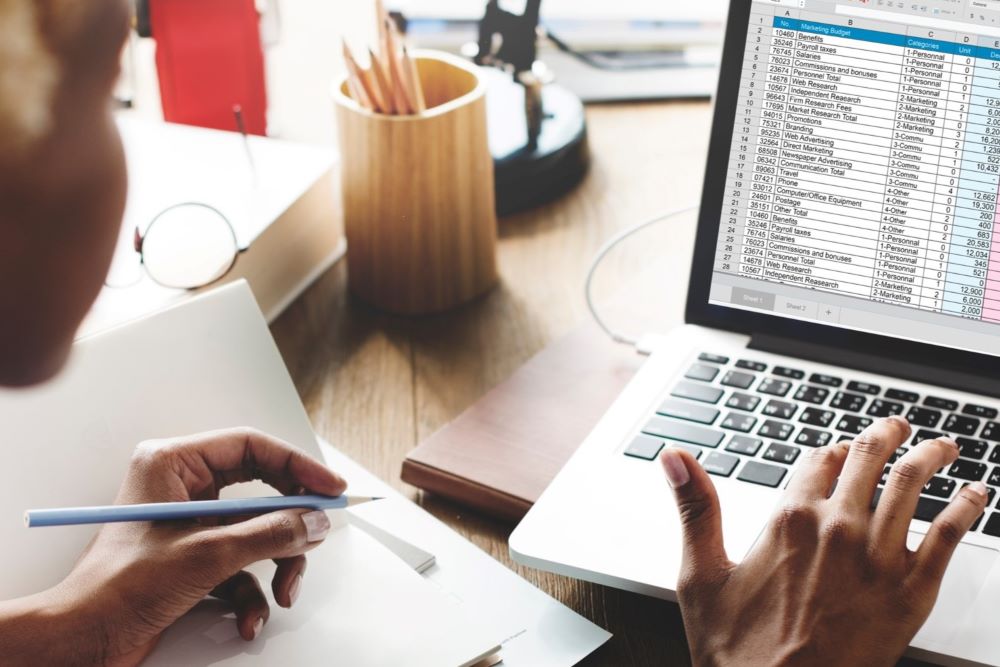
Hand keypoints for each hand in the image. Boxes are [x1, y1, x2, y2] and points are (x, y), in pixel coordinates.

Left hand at [2, 428, 346, 665]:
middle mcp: (182, 487)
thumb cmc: (117, 589)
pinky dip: (252, 592)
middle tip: (317, 534)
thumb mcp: (207, 555)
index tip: (330, 488)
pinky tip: (249, 616)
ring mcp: (189, 523)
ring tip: (283, 590)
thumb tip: (313, 522)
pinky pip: (242, 563)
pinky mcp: (194, 556)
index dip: (298, 466)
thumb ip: (269, 534)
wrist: (84, 640)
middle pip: (261, 491)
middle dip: (289, 524)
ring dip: (276, 564)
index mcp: (173, 464)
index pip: (251, 447)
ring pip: (257, 530)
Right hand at [661, 416, 988, 665]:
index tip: (840, 449)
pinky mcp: (911, 592)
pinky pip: (949, 535)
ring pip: (913, 484)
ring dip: (932, 456)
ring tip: (943, 445)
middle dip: (887, 435)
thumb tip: (674, 457)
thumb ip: (694, 508)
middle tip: (898, 426)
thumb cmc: (738, 651)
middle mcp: (837, 528)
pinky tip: (977, 495)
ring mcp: (878, 559)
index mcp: (788, 520)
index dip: (831, 450)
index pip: (819, 459)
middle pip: (870, 459)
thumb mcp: (701, 575)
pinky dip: (967, 507)